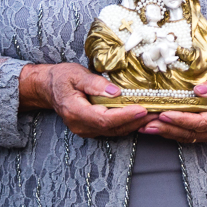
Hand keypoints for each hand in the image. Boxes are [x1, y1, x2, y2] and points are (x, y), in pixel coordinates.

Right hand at [18, 62, 147, 137]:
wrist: (49, 87)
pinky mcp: (91, 128)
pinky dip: (128, 124)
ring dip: (135, 124)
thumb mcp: (76, 74)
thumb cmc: (62, 78)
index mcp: (75, 111)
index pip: (104, 119)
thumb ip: (95, 83)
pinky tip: (142, 117)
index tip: (143, 109)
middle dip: (136, 121)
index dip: (125, 116)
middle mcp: (80, 125)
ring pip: (114, 131)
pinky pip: (112, 129)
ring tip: (155, 115)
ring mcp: (85, 129)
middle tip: (157, 112)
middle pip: (112, 128)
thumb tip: (116, 92)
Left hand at [146, 67, 206, 143]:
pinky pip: (193, 136)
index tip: (165, 114)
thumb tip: (198, 90)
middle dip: (168, 129)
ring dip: (169, 133)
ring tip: (149, 128)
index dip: (181, 120)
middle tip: (148, 125)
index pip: (201, 122)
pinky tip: (163, 129)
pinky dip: (177, 133)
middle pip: (192, 134)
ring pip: (191, 137)